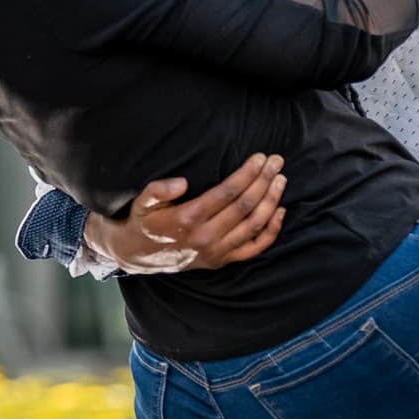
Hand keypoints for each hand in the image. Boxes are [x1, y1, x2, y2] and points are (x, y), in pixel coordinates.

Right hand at [83, 154, 285, 273]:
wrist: (138, 255)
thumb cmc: (144, 221)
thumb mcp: (142, 202)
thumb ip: (158, 189)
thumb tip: (181, 182)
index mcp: (188, 219)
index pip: (227, 193)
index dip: (247, 174)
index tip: (260, 158)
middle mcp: (206, 237)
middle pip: (244, 206)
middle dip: (264, 181)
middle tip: (276, 161)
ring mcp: (216, 252)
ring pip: (253, 225)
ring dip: (271, 201)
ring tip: (280, 180)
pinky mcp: (222, 261)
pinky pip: (254, 248)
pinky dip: (271, 231)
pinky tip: (280, 211)